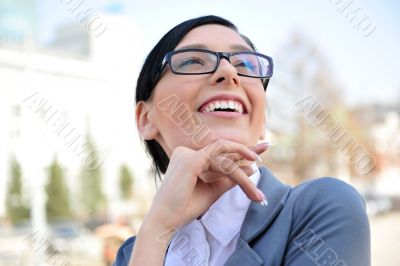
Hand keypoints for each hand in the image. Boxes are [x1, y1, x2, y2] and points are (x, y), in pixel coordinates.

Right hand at [144, 139, 268, 230]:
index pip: (218, 152)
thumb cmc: (185, 207)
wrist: (166, 220)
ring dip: (242, 170)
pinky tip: (249, 170)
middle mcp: (187, 152)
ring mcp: (188, 153)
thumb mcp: (212, 191)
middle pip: (223, 150)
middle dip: (246, 149)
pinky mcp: (192, 159)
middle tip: (266, 145)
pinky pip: (220, 161)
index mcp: (189, 158)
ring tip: (258, 181)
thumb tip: (250, 169)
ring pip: (224, 158)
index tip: (256, 155)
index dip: (237, 152)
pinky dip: (235, 168)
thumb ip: (228, 179)